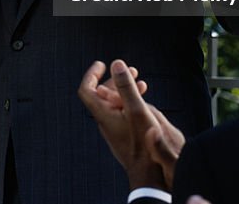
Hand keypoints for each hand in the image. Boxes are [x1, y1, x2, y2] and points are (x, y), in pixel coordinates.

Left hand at [78, 60, 183, 190]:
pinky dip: (132, 102)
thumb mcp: (137, 110)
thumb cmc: (145, 145)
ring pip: (116, 104)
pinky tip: (145, 101)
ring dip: (127, 90)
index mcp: (104, 115)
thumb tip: (116, 64)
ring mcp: (115, 130)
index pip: (86, 90)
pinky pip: (124, 114)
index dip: (91, 74)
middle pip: (103, 95)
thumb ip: (126, 87)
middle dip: (116, 79)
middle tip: (131, 70)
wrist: (151, 174)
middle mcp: (106, 122)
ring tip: (142, 83)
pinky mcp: (125, 136)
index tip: (102, 64)